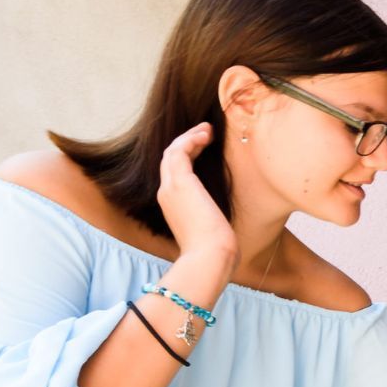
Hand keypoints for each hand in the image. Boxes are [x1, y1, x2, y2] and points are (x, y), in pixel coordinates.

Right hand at [157, 122, 237, 264]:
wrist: (210, 257)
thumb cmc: (216, 250)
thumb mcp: (211, 230)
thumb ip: (210, 219)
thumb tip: (220, 222)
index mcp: (173, 206)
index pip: (174, 174)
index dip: (187, 157)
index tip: (204, 147)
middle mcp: (166, 194)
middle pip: (170, 159)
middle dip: (186, 142)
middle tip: (204, 132)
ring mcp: (170, 187)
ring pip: (172, 152)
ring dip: (189, 137)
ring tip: (207, 129)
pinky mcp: (180, 182)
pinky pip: (179, 151)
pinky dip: (191, 140)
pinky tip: (206, 135)